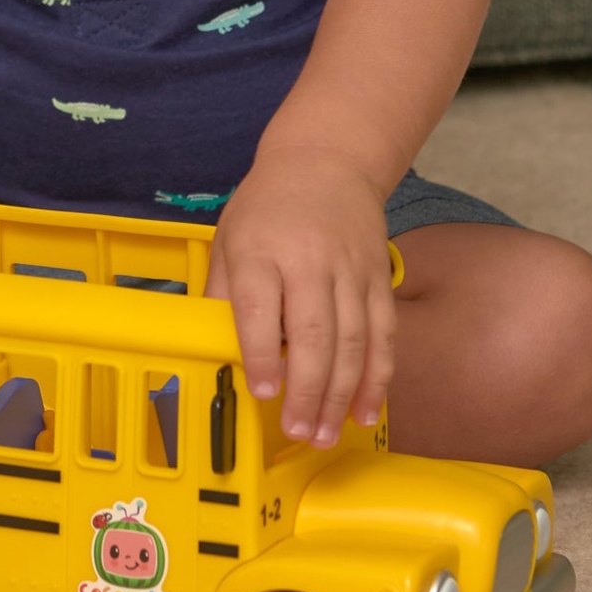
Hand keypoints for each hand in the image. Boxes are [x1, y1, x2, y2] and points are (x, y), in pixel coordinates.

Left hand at [205, 149, 395, 447]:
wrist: (328, 159)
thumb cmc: (268, 205)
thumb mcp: (229, 237)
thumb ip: (221, 293)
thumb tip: (208, 349)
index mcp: (261, 251)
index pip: (261, 310)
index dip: (262, 355)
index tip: (263, 393)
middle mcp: (309, 261)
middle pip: (314, 333)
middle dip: (308, 390)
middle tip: (300, 430)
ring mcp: (351, 271)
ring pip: (353, 340)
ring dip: (342, 394)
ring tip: (326, 432)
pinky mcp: (380, 278)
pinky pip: (383, 335)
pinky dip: (377, 377)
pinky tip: (364, 409)